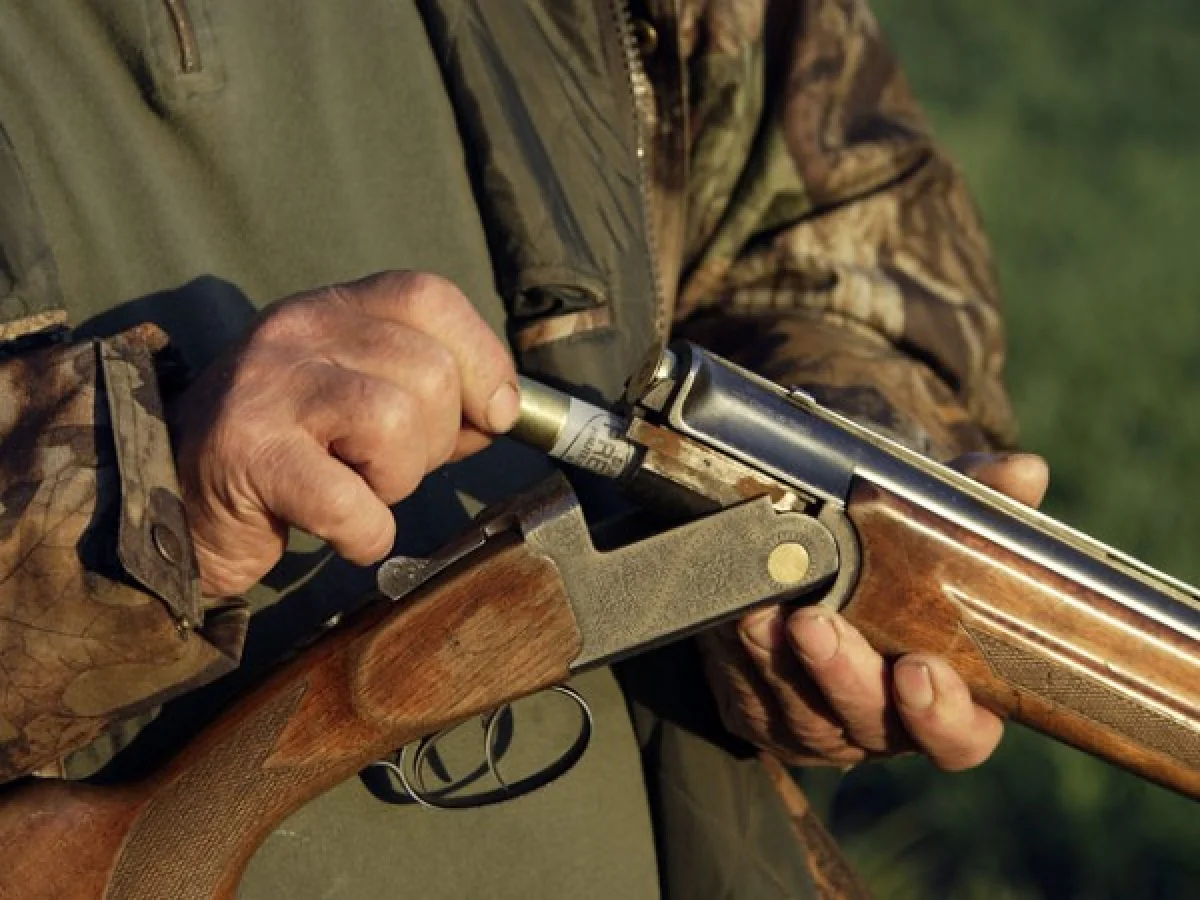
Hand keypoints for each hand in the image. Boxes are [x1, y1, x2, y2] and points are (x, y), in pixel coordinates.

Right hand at [174, 271, 518, 597]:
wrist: (175, 497)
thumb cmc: (291, 452)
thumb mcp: (363, 401)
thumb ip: (433, 398)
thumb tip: (504, 410)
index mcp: (332, 310)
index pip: (430, 298)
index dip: (483, 357)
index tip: (495, 414)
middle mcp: (297, 333)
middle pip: (428, 371)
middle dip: (435, 441)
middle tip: (389, 468)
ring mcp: (268, 390)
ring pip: (395, 424)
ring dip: (396, 482)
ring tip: (358, 490)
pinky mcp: (248, 456)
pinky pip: (349, 503)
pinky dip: (366, 533)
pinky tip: (344, 531)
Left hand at [700, 453, 1049, 770]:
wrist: (818, 579)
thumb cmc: (897, 568)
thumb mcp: (936, 532)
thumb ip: (975, 507)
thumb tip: (1024, 472)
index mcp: (946, 698)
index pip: (959, 736)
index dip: (943, 714)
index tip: (920, 670)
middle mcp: (883, 723)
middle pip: (867, 719)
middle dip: (841, 673)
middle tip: (815, 624)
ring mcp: (819, 723)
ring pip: (799, 709)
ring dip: (777, 659)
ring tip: (762, 612)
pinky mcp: (762, 711)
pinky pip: (748, 692)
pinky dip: (740, 652)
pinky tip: (737, 613)